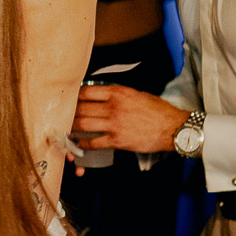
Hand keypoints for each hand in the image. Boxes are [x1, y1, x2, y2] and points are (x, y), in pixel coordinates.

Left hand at [72, 84, 188, 153]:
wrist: (173, 128)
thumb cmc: (158, 110)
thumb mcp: (138, 94)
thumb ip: (120, 94)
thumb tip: (105, 95)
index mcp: (118, 93)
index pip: (87, 91)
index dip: (75, 95)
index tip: (69, 98)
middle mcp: (113, 107)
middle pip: (81, 108)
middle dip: (69, 111)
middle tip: (62, 114)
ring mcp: (114, 124)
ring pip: (83, 124)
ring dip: (72, 126)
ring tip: (66, 127)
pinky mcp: (117, 140)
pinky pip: (93, 143)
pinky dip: (83, 144)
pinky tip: (78, 144)